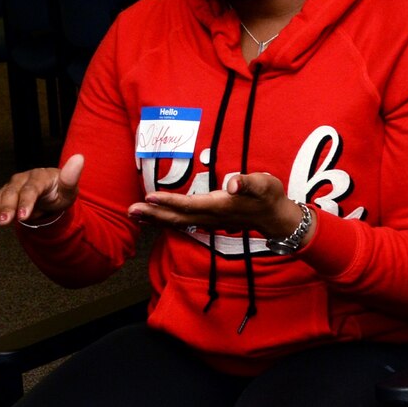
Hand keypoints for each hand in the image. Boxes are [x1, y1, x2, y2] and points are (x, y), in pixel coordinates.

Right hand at [0, 154, 84, 225]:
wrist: (51, 191)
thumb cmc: (61, 191)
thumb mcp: (69, 188)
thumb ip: (71, 176)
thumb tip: (80, 158)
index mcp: (39, 177)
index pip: (31, 190)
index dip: (26, 203)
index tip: (22, 217)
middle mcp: (22, 180)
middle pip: (12, 193)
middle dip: (6, 208)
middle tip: (2, 222)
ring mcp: (12, 187)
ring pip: (0, 197)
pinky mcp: (4, 195)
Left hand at [128, 171, 303, 239]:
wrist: (276, 218)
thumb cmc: (269, 197)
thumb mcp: (264, 185)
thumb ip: (248, 183)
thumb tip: (233, 184)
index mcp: (220, 206)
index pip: (190, 205)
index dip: (169, 201)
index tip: (149, 196)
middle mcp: (211, 217)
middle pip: (177, 218)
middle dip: (153, 214)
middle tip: (131, 210)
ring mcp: (209, 222)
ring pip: (178, 222)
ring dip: (155, 219)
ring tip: (134, 214)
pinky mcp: (208, 221)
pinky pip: (182, 223)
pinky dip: (165, 220)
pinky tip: (153, 218)